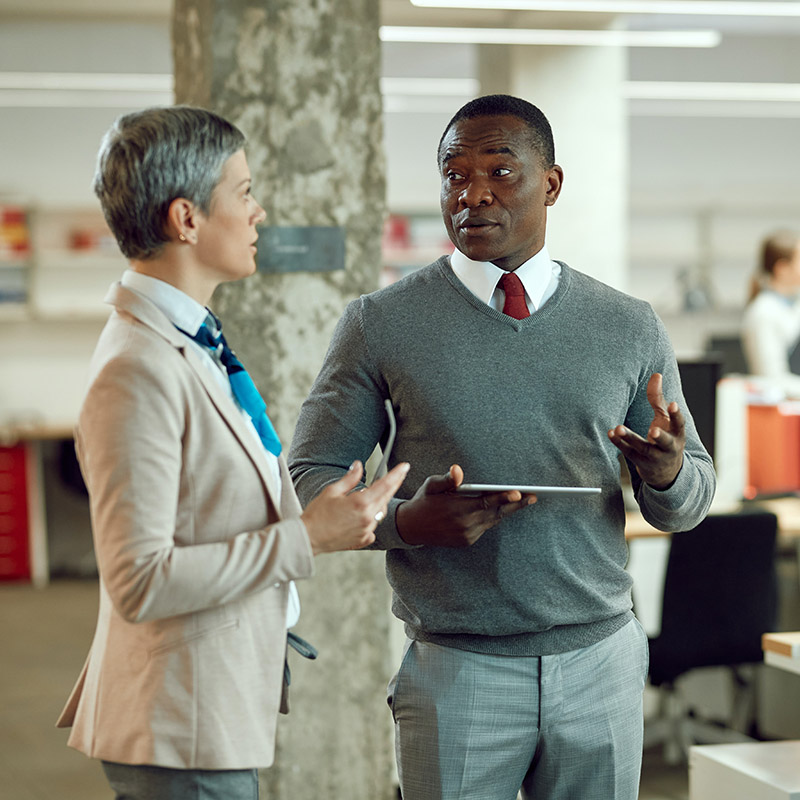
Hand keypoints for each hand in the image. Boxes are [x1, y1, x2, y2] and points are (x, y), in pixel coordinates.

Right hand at [302, 460, 410, 554]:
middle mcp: (367, 518)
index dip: (397, 474)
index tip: (405, 467)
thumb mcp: (332, 491)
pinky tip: (358, 517)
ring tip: (362, 499)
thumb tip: (358, 466)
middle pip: (386, 497)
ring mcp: (366, 530)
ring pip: (380, 512)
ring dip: (377, 503)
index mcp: (360, 503)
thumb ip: (350, 478)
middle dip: (393, 485)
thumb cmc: (317, 515)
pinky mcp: (363, 540)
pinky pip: (373, 526)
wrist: (308, 539)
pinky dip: (369, 520)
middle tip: (398, 475)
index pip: (385, 485)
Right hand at [396, 464, 535, 547]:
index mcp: (457, 509)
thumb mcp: (432, 486)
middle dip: (515, 505)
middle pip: (496, 513)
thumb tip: (457, 471)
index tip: (519, 493)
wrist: (411, 528)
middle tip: (533, 497)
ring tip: (523, 501)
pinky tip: (501, 509)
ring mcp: (467, 535)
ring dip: (507, 511)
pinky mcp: (467, 541)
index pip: (486, 502)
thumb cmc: (424, 501)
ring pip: (493, 521)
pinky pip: (485, 527)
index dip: (504, 498)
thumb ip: (447, 479)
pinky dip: (493, 518)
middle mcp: (465, 524)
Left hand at [608, 372, 684, 489]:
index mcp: (678, 434)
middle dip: (660, 437)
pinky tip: (611, 433)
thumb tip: (656, 375)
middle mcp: (669, 447)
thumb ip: (658, 399)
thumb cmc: (665, 438)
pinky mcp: (640, 462)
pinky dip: (619, 443)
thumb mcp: (665, 419)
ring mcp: (655, 457)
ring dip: (631, 439)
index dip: (677, 414)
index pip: (680, 424)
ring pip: (643, 449)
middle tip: (653, 431)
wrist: (666, 471)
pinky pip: (629, 453)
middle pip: (665, 442)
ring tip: (619, 428)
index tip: (672, 404)